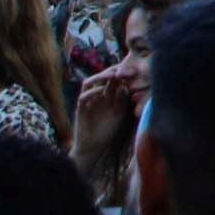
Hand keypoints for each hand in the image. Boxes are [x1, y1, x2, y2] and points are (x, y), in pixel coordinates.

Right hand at [72, 62, 146, 201]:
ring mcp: (88, 101)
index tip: (134, 70)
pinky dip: (92, 92)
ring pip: (90, 82)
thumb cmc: (108, 131)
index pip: (114, 79)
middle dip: (113, 71)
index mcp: (108, 96)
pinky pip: (83, 96)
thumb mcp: (119, 115)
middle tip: (124, 67)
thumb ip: (124, 102)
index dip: (123, 73)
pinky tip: (101, 90)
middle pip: (103, 77)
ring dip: (100, 76)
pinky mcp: (80, 109)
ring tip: (112, 75)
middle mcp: (97, 95)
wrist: (93, 146)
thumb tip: (131, 88)